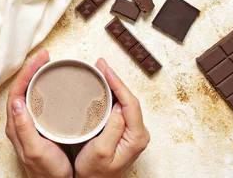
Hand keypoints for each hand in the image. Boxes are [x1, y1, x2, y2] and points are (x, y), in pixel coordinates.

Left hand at [5, 49, 72, 177]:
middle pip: (22, 88)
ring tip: (48, 64)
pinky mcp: (40, 126)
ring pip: (29, 93)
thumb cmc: (47, 173)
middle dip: (32, 69)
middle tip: (45, 56)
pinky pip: (38, 101)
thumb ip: (24, 129)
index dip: (27, 72)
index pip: (17, 91)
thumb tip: (17, 102)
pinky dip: (44, 88)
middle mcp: (20, 122)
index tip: (40, 59)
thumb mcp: (35, 151)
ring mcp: (29, 124)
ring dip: (36, 77)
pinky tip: (53, 85)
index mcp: (15, 125)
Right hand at [75, 58, 149, 177]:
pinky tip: (102, 87)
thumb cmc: (95, 174)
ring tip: (100, 71)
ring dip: (113, 85)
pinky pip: (119, 108)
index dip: (118, 83)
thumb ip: (113, 129)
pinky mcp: (123, 132)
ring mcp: (131, 132)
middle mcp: (138, 133)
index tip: (105, 70)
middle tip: (100, 64)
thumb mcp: (100, 152)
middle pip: (128, 99)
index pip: (130, 102)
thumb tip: (118, 107)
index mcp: (136, 137)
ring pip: (124, 102)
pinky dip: (110, 95)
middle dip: (115, 79)